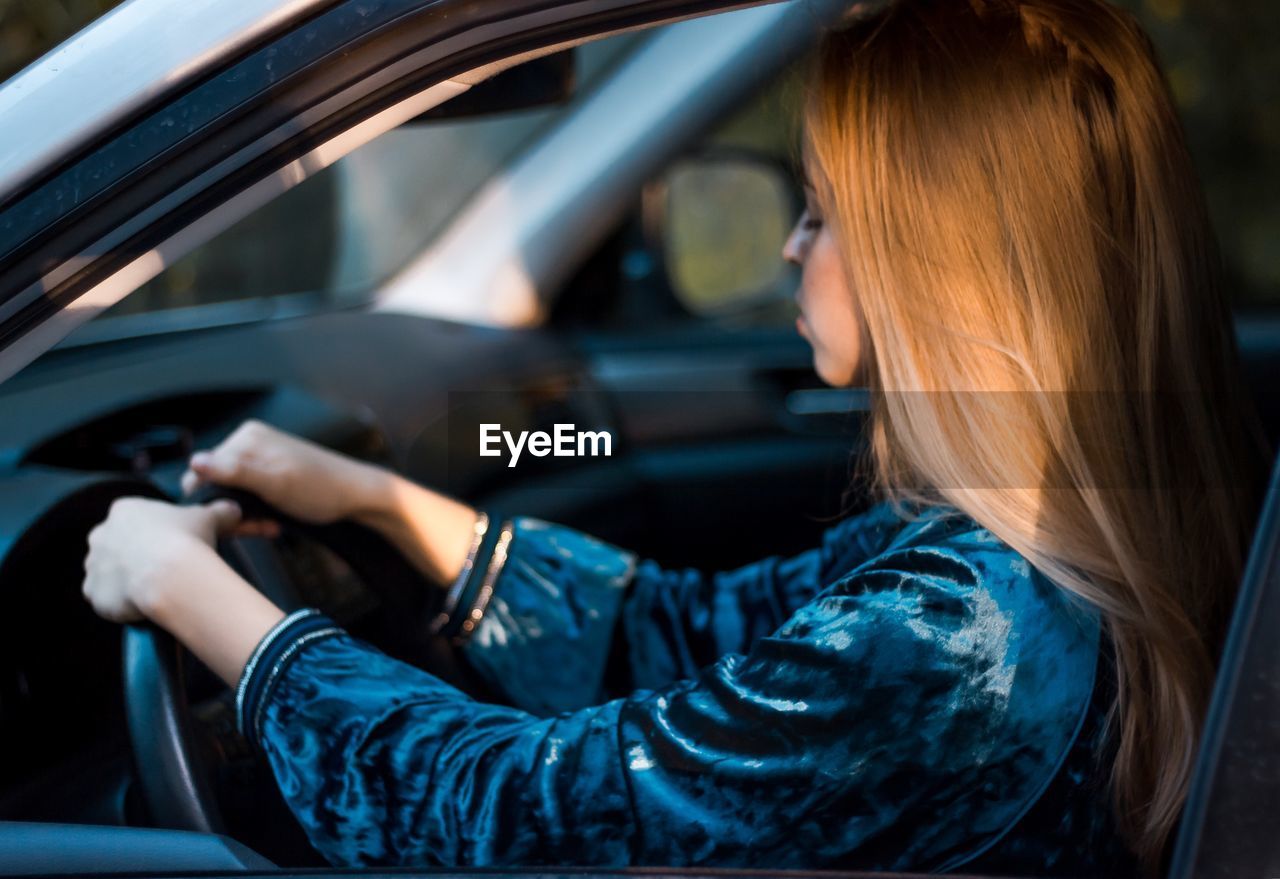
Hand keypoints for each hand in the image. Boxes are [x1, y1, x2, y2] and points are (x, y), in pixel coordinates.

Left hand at [83, 497, 242, 622]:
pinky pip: (104, 598)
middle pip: (116, 546)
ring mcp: (93, 566)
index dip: (155, 534)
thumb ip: (220, 512)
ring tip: (154, 589)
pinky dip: (119, 603)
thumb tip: (234, 510)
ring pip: (108, 573)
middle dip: (134, 556)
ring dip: (125, 580)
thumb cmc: (187, 541)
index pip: (135, 520)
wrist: (170, 577)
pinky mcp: (92, 594)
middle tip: (163, 568)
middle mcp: (101, 535)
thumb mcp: (210, 518)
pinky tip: (141, 605)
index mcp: (124, 510)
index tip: (172, 545)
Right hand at [181, 420, 384, 527]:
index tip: (235, 521)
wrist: (358, 496)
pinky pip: (248, 494)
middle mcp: (249, 442)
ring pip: (232, 492)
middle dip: (231, 509)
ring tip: (269, 524)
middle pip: (216, 482)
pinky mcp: (269, 472)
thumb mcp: (275, 483)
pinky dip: (256, 510)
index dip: (211, 501)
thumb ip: (235, 472)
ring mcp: (260, 457)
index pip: (202, 472)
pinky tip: (273, 521)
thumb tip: (194, 461)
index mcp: (246, 438)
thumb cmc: (322, 490)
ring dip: (246, 514)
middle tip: (257, 526)